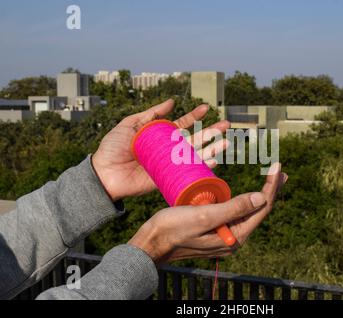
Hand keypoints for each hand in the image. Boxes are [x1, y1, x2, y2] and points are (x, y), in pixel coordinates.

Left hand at [92, 99, 230, 200]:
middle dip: (211, 132)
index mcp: (160, 136)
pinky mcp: (169, 178)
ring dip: (212, 149)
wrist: (104, 173)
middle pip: (195, 139)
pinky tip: (214, 162)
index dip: (195, 116)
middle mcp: (169, 149)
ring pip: (196, 155)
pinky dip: (202, 168)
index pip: (183, 124)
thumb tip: (172, 101)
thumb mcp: (130, 124)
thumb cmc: (113, 147)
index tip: (206, 107)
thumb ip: (150, 114)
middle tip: (226, 125)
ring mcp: (170, 164)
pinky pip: (188, 172)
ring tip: (226, 142)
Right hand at [128, 163, 286, 264]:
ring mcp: (224, 235)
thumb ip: (233, 208)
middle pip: (258, 210)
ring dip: (259, 194)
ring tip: (270, 179)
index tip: (277, 166)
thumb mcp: (204, 216)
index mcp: (234, 236)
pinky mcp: (215, 230)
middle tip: (281, 171)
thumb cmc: (173, 229)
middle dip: (270, 190)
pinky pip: (235, 213)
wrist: (151, 243)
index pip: (261, 208)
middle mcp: (233, 238)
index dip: (271, 186)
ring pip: (247, 211)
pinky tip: (245, 193)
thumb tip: (262, 198)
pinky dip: (243, 199)